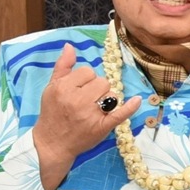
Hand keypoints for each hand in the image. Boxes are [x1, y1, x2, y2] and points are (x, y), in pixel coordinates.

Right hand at [33, 43, 140, 189]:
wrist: (52, 142)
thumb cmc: (52, 112)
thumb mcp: (51, 88)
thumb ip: (62, 67)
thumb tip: (70, 47)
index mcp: (64, 88)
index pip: (88, 72)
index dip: (86, 79)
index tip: (81, 88)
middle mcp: (77, 100)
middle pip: (102, 82)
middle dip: (97, 88)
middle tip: (88, 99)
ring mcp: (91, 114)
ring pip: (112, 94)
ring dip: (107, 99)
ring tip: (95, 107)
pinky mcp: (102, 127)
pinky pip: (121, 113)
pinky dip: (131, 106)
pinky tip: (138, 100)